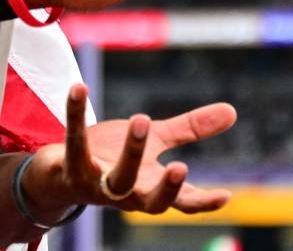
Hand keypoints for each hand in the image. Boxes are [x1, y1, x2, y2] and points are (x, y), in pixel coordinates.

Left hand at [24, 84, 235, 215]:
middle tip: (181, 165)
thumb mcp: (154, 142)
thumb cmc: (113, 159)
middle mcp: (126, 194)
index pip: (181, 204)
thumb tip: (232, 111)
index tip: (225, 195)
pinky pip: (74, 141)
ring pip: (116, 178)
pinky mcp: (69, 168)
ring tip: (142, 118)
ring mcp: (96, 185)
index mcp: (150, 188)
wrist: (61, 172)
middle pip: (150, 200)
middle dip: (165, 187)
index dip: (202, 203)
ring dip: (130, 151)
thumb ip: (188, 130)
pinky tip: (78, 88)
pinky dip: (75, 115)